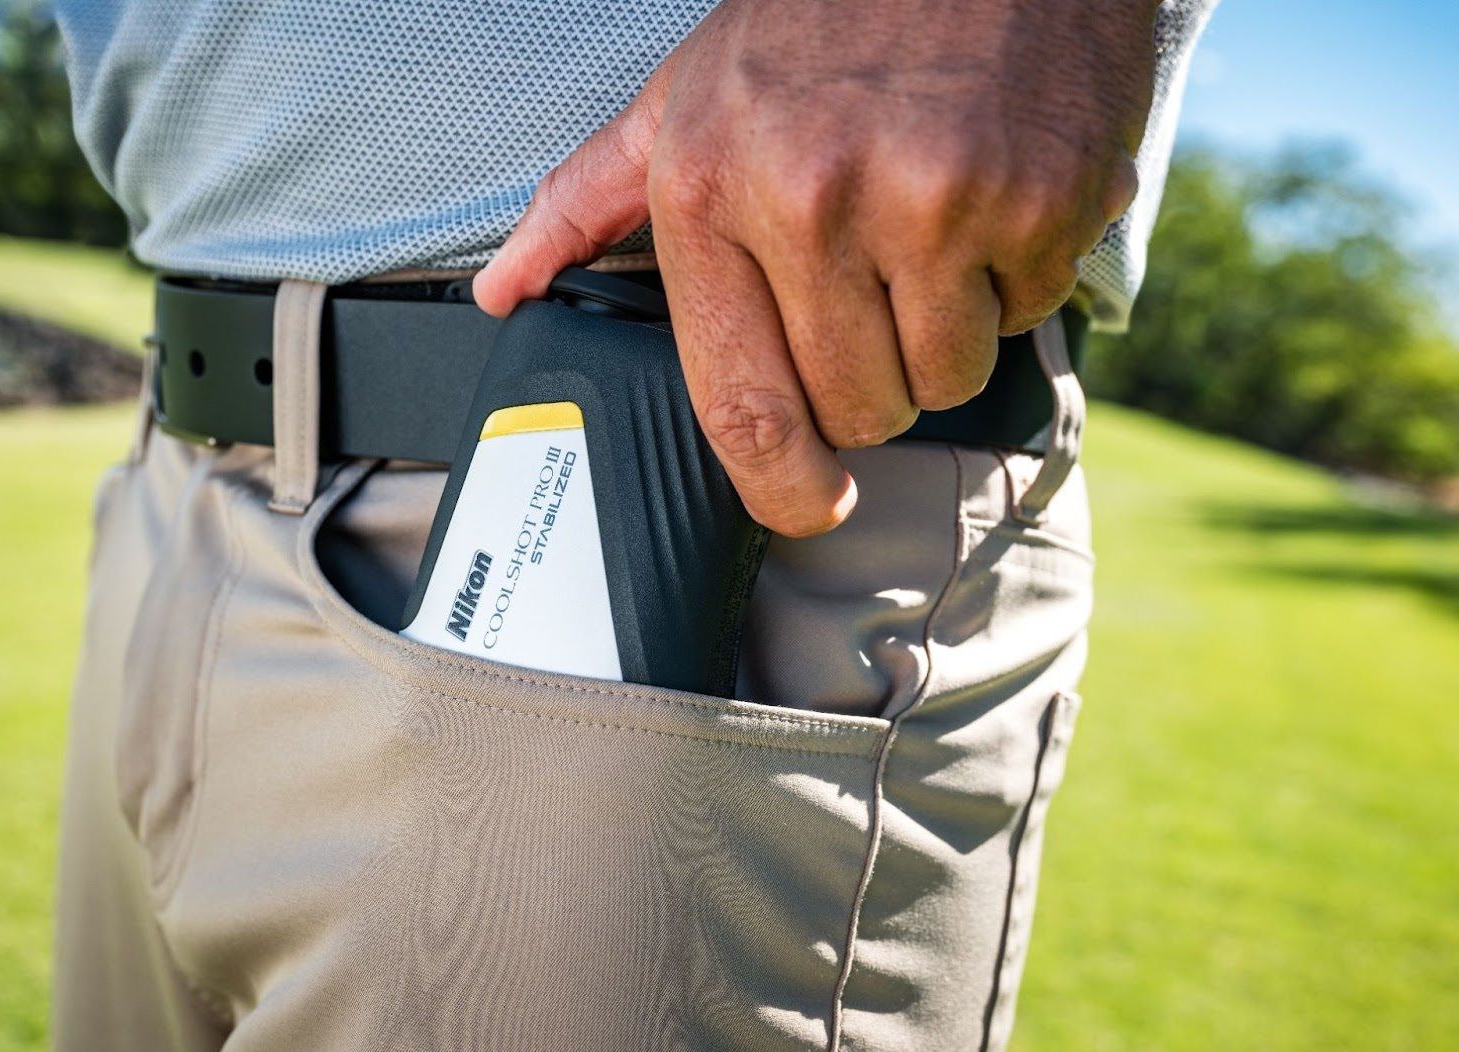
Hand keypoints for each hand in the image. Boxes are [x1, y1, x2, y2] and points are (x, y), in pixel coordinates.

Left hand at [473, 0, 1155, 535]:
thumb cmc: (817, 18)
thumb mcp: (684, 98)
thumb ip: (588, 203)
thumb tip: (505, 293)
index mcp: (711, 190)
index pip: (740, 404)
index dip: (778, 488)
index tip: (806, 505)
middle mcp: (817, 201)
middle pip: (856, 410)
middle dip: (870, 383)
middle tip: (873, 293)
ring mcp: (938, 200)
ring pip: (944, 378)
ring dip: (944, 334)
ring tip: (930, 232)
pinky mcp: (1043, 197)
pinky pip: (1028, 315)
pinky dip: (1017, 278)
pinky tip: (989, 197)